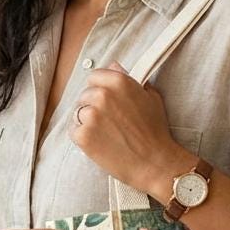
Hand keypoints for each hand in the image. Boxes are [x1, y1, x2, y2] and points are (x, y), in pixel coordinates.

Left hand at [69, 60, 187, 193]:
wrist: (155, 163)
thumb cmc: (156, 132)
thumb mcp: (151, 97)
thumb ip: (130, 79)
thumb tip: (114, 66)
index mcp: (119, 82)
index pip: (94, 77)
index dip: (99, 89)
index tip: (106, 101)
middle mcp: (102, 95)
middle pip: (84, 95)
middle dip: (93, 106)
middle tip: (109, 122)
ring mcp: (91, 115)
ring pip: (78, 112)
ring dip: (87, 122)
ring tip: (105, 134)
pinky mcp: (83, 135)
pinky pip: (74, 130)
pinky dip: (83, 137)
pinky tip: (99, 143)